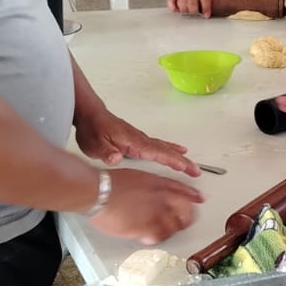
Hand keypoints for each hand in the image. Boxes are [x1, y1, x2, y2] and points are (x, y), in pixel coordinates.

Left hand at [75, 105, 198, 177]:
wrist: (89, 114)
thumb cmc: (92, 129)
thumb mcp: (94, 144)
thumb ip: (106, 152)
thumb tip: (116, 158)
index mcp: (133, 142)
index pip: (157, 152)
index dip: (173, 160)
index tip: (186, 167)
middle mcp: (140, 139)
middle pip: (165, 150)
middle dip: (182, 161)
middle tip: (196, 171)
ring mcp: (139, 138)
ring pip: (163, 147)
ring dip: (178, 155)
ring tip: (190, 163)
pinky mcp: (136, 139)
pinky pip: (158, 145)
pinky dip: (169, 149)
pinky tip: (174, 150)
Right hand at [91, 168, 203, 244]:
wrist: (98, 191)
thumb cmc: (109, 183)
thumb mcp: (136, 177)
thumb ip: (148, 187)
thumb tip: (150, 195)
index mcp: (159, 184)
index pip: (184, 191)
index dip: (194, 197)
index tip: (200, 200)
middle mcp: (161, 198)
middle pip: (186, 210)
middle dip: (188, 217)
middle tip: (185, 222)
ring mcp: (155, 213)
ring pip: (174, 226)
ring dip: (171, 230)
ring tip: (165, 233)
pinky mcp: (145, 227)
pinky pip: (159, 236)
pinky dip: (156, 238)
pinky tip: (150, 238)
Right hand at [168, 0, 227, 16]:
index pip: (204, 0)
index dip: (206, 9)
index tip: (206, 15)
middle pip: (192, 4)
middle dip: (194, 12)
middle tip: (196, 13)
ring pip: (182, 5)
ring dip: (185, 11)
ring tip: (189, 11)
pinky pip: (171, 2)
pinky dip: (174, 8)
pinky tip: (178, 9)